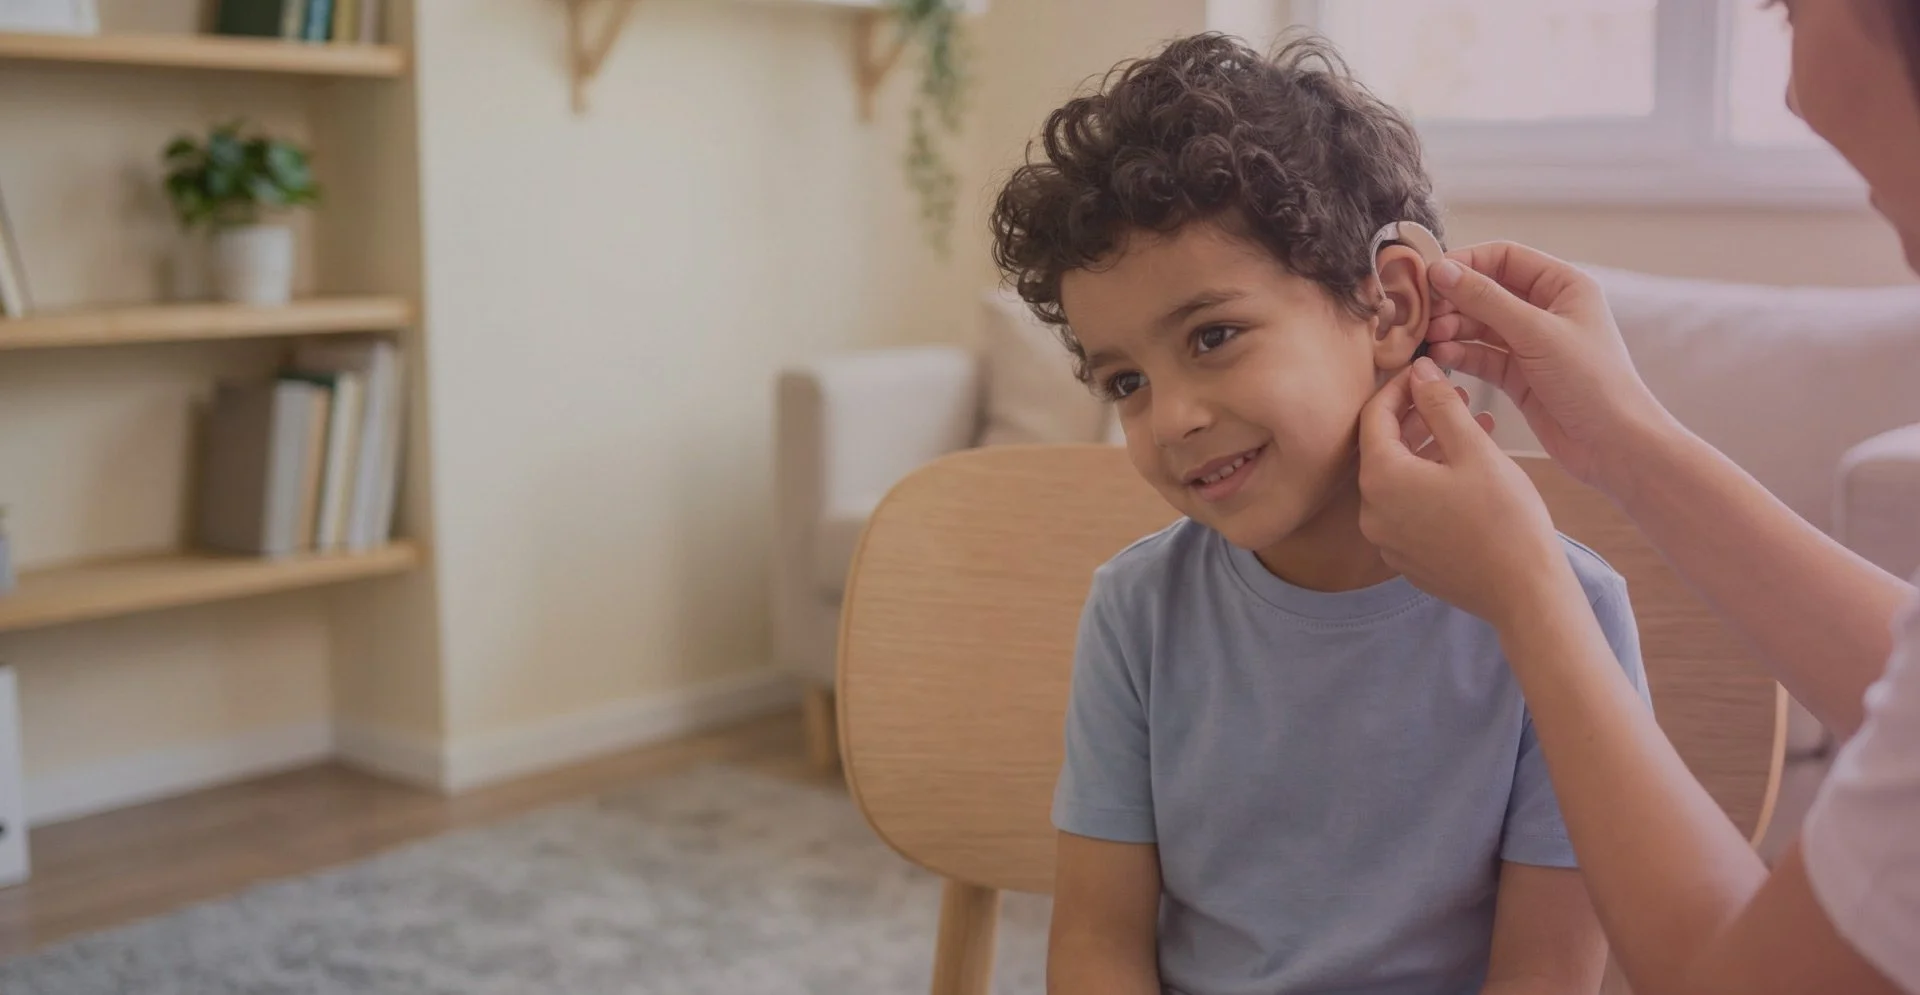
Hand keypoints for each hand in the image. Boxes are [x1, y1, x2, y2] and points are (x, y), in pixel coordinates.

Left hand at [1358, 358, 1579, 629]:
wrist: (1524, 592)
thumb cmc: (1504, 519)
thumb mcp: (1474, 449)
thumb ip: (1441, 404)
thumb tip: (1419, 370)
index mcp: (1381, 478)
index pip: (1374, 417)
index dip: (1398, 387)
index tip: (1423, 370)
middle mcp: (1372, 511)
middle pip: (1383, 448)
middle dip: (1416, 417)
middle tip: (1450, 396)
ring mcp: (1386, 539)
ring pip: (1398, 478)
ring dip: (1427, 447)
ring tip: (1470, 425)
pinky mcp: (1406, 557)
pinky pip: (1408, 507)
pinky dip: (1429, 481)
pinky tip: (1466, 468)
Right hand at [1424, 241, 1673, 494]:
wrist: (1613, 445)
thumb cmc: (1593, 382)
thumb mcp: (1536, 333)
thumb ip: (1486, 300)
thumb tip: (1442, 270)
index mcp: (1563, 286)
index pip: (1505, 257)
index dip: (1466, 262)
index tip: (1431, 276)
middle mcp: (1546, 310)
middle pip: (1487, 291)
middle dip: (1454, 300)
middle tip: (1426, 314)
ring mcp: (1530, 344)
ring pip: (1479, 325)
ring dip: (1453, 329)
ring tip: (1432, 340)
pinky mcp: (1517, 375)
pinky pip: (1480, 356)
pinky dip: (1459, 355)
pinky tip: (1441, 358)